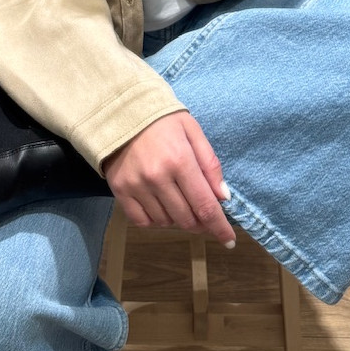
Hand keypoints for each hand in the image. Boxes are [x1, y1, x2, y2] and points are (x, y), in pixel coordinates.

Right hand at [102, 110, 235, 246]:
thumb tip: (223, 197)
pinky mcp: (120, 190)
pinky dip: (155, 220)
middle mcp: (158, 177)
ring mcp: (137, 186)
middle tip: (201, 212)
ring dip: (177, 219)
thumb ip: (210, 164)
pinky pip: (142, 221)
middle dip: (200, 222)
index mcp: (180, 160)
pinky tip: (159, 206)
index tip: (229, 240)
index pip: (205, 205)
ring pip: (165, 222)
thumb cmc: (162, 119)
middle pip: (187, 219)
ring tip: (177, 200)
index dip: (219, 227)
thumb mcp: (192, 131)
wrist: (120, 110)